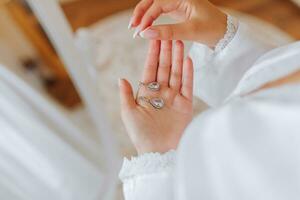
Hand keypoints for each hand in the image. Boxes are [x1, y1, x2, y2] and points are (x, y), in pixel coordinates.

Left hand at [119, 40, 193, 154]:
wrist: (158, 151)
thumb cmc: (141, 134)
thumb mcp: (128, 113)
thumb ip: (126, 95)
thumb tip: (121, 78)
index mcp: (147, 93)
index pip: (150, 69)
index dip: (152, 54)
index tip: (154, 39)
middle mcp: (161, 93)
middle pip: (164, 68)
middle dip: (166, 52)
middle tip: (169, 34)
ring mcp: (174, 98)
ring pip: (176, 73)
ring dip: (178, 58)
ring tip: (179, 42)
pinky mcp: (186, 104)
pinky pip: (187, 85)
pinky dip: (188, 73)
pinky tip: (188, 60)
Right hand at [129, 0, 226, 46]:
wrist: (225, 32)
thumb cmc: (212, 29)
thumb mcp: (191, 31)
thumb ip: (168, 32)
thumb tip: (145, 34)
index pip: (158, 4)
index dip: (147, 17)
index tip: (140, 32)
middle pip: (153, 0)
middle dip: (141, 12)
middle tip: (132, 27)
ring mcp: (177, 3)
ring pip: (154, 5)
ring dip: (144, 15)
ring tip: (135, 28)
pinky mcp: (176, 10)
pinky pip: (159, 11)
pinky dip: (151, 19)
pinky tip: (145, 27)